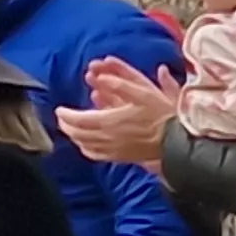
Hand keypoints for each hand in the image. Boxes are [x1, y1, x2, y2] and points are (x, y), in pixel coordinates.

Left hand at [53, 59, 177, 168]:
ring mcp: (112, 149)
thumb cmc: (161, 114)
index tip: (59, 109)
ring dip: (73, 136)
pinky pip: (95, 155)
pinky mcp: (119, 157)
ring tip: (69, 128)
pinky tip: (85, 145)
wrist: (175, 140)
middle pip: (77, 133)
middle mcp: (106, 137)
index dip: (65, 115)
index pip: (78, 119)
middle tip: (62, 118)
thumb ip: (120, 84)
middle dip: (66, 125)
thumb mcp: (143, 92)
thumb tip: (101, 78)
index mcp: (109, 121)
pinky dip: (85, 148)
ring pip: (83, 144)